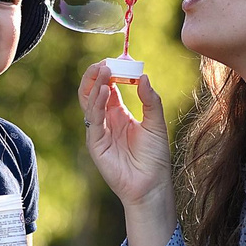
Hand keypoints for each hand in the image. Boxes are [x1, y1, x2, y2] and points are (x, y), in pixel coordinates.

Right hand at [79, 62, 170, 209]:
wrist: (152, 185)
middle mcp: (106, 120)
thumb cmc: (155, 157)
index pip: (109, 87)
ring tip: (103, 70)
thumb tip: (143, 76)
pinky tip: (105, 90)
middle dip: (96, 75)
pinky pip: (93, 119)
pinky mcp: (96, 143)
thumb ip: (150, 100)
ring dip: (95, 84)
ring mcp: (99, 131)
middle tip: (104, 62)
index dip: (111, 73)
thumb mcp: (156, 123)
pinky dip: (96, 103)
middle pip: (93, 91)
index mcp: (119, 114)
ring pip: (89, 102)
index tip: (118, 60)